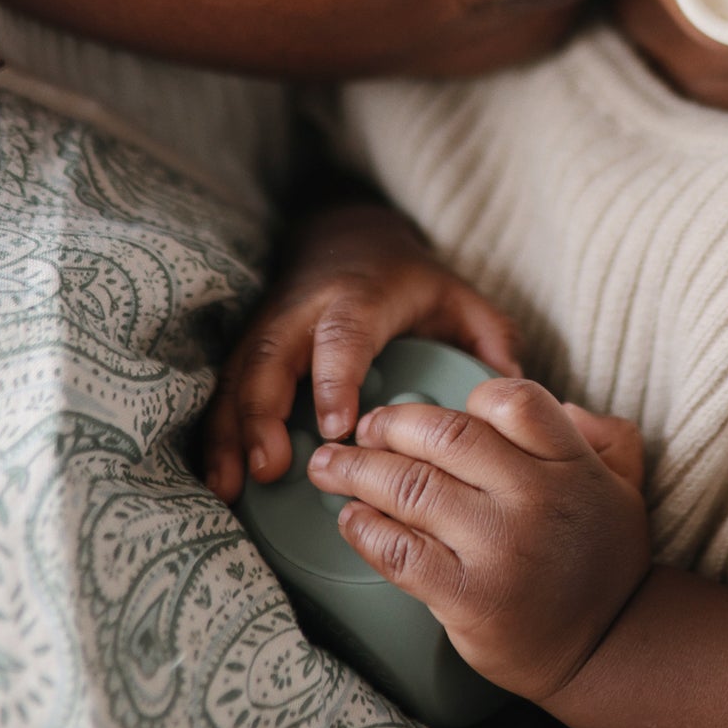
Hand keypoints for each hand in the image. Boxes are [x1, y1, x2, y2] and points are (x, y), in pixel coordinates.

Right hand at [205, 203, 520, 501]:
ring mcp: (269, 329)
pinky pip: (225, 391)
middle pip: (273, 357)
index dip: (335, 379)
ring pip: (239, 377)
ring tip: (232, 487)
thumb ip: (489, 336)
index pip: (343, 336)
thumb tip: (511, 388)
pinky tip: (219, 483)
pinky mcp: (248, 350)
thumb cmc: (409, 281)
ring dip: (230, 433)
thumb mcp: (457, 295)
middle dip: (264, 412)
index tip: (337, 428)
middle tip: (270, 468)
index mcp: (359, 298)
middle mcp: (303, 312)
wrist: (347, 240)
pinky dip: (216, 436)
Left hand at [308, 380, 651, 702]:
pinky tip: (350, 519)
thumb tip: (558, 403)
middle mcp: (536, 498)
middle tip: (364, 430)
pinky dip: (365, 530)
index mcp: (571, 462)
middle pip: (445, 436)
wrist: (609, 648)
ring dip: (356, 471)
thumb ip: (600, 433)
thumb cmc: (604, 558)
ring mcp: (500, 547)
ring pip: (410, 487)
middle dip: (390, 425)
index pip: (511, 400)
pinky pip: (400, 552)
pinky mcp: (468, 597)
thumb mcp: (623, 482)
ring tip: (328, 467)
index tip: (438, 413)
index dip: (467, 398)